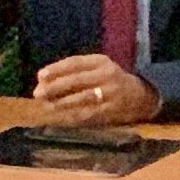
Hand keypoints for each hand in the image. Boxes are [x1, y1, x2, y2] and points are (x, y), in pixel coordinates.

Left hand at [35, 54, 159, 125]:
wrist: (142, 96)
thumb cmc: (112, 80)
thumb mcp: (98, 68)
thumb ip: (75, 71)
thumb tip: (43, 78)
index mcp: (101, 61)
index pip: (75, 62)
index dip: (57, 68)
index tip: (40, 75)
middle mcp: (106, 75)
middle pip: (77, 80)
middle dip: (55, 86)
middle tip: (38, 93)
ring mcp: (110, 93)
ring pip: (82, 98)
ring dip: (62, 103)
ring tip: (47, 106)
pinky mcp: (112, 110)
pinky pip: (89, 114)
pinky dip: (73, 116)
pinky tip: (61, 118)